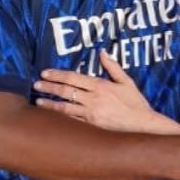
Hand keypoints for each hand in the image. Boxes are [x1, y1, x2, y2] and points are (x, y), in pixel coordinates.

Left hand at [34, 52, 154, 131]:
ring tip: (38, 102)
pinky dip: (60, 118)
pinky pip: (72, 121)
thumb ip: (113, 67)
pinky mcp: (92, 127)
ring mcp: (91, 114)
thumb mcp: (126, 82)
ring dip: (50, 104)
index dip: (57, 75)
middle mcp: (93, 99)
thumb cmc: (136, 104)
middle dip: (49, 87)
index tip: (45, 73)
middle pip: (66, 91)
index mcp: (100, 86)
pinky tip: (51, 117)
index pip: (73, 77)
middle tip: (36, 85)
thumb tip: (102, 52)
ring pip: (65, 107)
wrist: (143, 125)